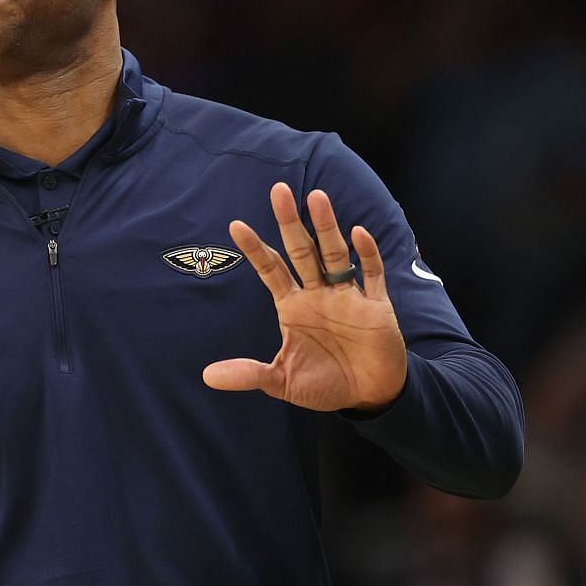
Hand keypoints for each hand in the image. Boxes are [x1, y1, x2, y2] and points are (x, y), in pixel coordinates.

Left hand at [203, 183, 407, 412]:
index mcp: (293, 307)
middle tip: (278, 190)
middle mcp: (318, 294)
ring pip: (335, 255)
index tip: (235, 225)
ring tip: (316, 197)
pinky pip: (372, 274)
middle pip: (302, 251)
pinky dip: (367, 254)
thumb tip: (208, 377)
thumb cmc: (325, 383)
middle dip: (290, 223)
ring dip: (327, 227)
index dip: (255, 249)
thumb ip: (249, 374)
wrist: (369, 395)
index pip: (270, 270)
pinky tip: (357, 233)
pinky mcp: (376, 306)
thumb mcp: (282, 381)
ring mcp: (348, 296)